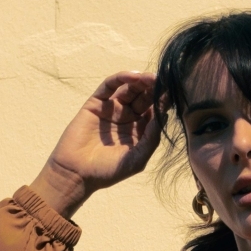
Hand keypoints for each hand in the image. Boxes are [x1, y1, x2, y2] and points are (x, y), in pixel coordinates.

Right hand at [33, 71, 164, 215]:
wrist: (77, 173)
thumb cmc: (108, 171)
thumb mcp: (136, 158)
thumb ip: (151, 138)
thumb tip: (164, 115)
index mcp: (139, 131)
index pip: (155, 112)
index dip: (163, 103)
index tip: (173, 94)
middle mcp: (127, 118)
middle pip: (144, 97)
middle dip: (154, 88)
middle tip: (164, 81)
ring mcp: (112, 109)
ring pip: (129, 89)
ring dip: (141, 81)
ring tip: (151, 78)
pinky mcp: (97, 103)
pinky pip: (110, 86)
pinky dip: (121, 78)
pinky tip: (133, 77)